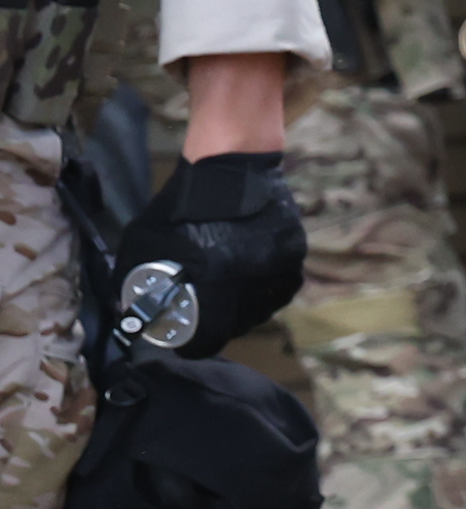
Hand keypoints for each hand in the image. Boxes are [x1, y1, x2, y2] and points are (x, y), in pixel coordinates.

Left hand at [108, 149, 306, 354]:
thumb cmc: (182, 204)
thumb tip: (128, 312)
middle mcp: (253, 275)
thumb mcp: (145, 240)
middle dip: (220, 327)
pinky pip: (285, 284)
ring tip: (232, 302)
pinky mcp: (294, 248)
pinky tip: (256, 284)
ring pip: (267, 307)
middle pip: (240, 325)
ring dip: (248, 311)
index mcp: (216, 277)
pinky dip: (271, 290)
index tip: (188, 342)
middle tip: (206, 319)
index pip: (211, 337)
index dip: (196, 346)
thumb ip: (132, 278)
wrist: (230, 162)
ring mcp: (278, 262)